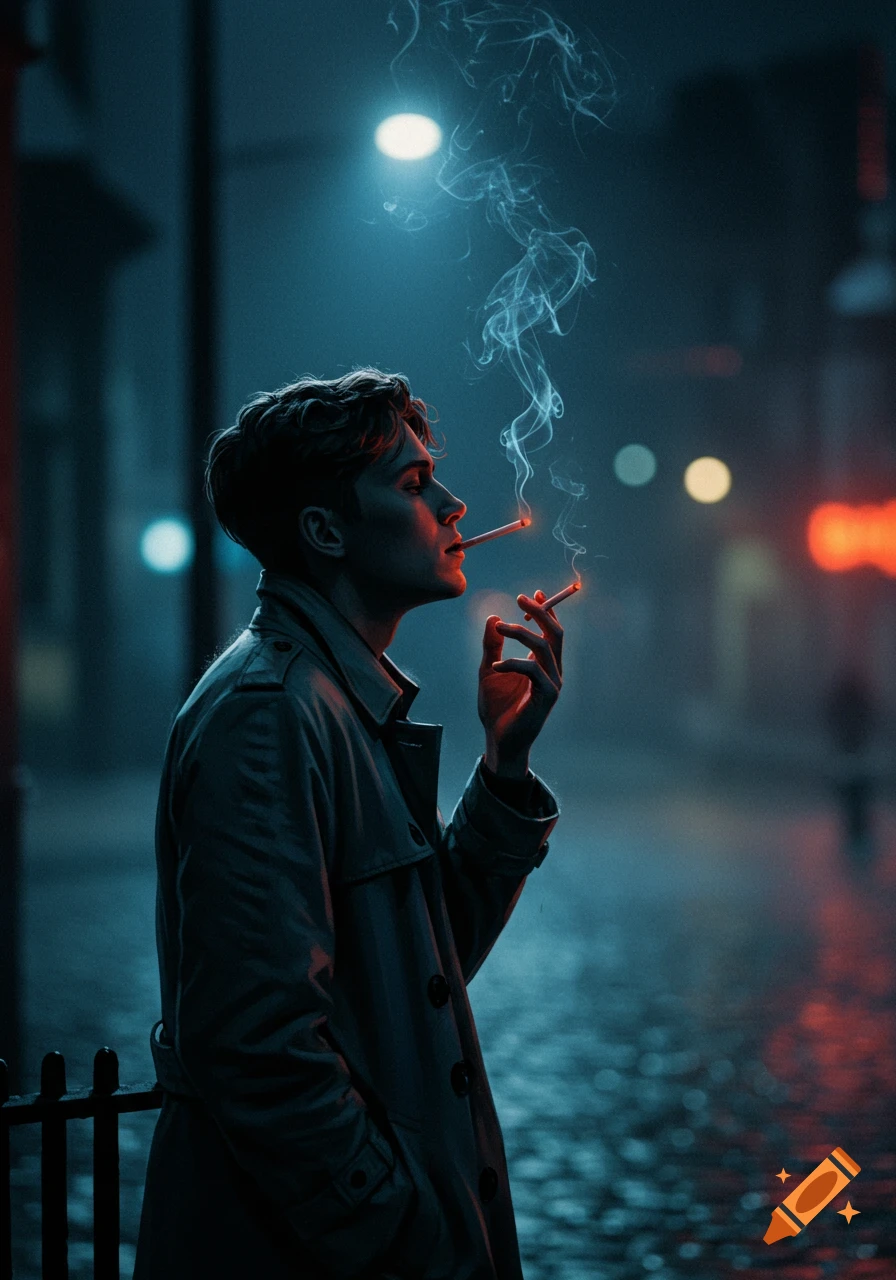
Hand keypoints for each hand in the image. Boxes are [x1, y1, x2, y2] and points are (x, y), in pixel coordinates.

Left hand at [478, 589, 563, 775]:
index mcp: (542, 665)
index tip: (533, 594)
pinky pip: (533, 670)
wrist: (498, 740)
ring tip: (500, 629)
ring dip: (521, 633)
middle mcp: (552, 672)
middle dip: (541, 613)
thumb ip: (491, 646)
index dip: (545, 611)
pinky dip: (513, 663)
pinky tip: (494, 666)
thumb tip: (492, 618)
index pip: (550, 632)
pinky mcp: (546, 697)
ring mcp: (552, 684)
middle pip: (555, 634)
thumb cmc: (497, 708)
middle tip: (521, 599)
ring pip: (544, 647)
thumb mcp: (488, 669)